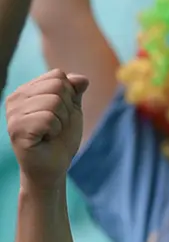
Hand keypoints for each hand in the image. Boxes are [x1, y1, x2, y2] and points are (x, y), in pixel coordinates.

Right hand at [6, 69, 88, 189]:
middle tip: (56, 125)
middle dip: (66, 109)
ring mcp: (13, 114)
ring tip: (51, 132)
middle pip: (57, 86)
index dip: (68, 96)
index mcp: (26, 90)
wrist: (54, 166)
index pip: (58, 75)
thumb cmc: (61, 138)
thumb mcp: (72, 110)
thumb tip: (82, 78)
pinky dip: (55, 130)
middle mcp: (15, 98)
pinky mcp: (17, 129)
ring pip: (54, 101)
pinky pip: (48, 118)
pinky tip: (45, 138)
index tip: (60, 113)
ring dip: (61, 121)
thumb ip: (75, 92)